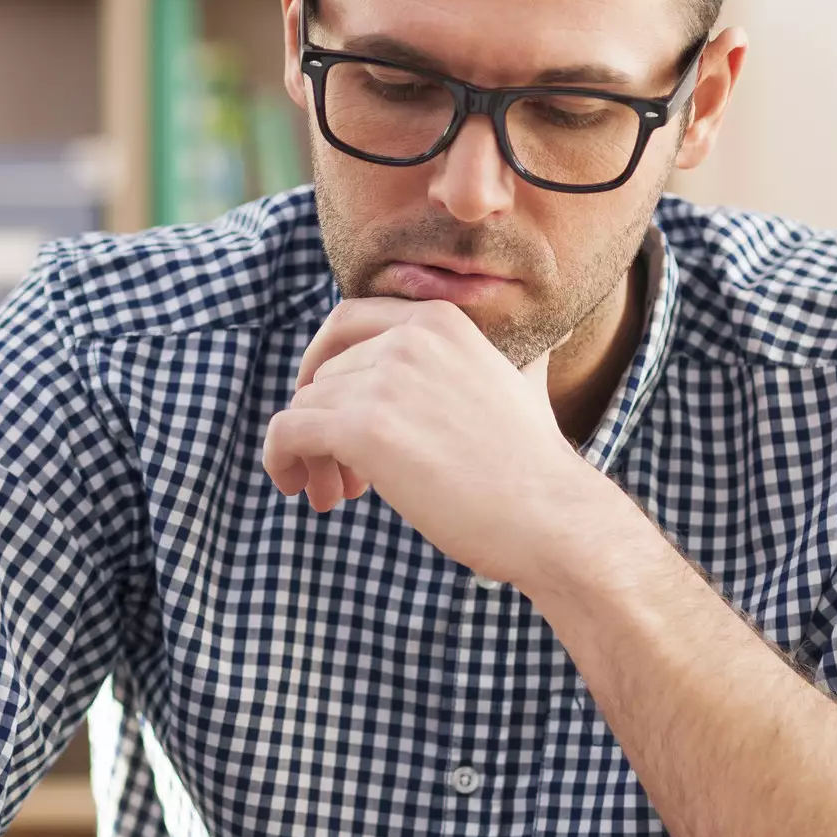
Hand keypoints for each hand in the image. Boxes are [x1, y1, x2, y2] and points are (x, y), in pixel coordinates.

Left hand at [261, 298, 598, 587]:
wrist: (550, 517)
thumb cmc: (533, 466)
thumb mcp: (522, 383)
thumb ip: (502, 357)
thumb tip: (556, 329)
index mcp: (439, 320)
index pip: (345, 323)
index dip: (325, 366)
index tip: (330, 408)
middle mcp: (409, 338)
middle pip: (323, 375)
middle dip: (325, 424)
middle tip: (346, 475)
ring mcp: (384, 380)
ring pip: (304, 408)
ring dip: (312, 455)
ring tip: (338, 495)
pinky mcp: (363, 428)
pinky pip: (287, 432)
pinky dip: (281, 460)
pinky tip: (300, 489)